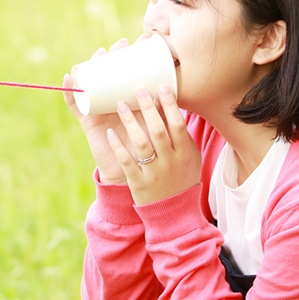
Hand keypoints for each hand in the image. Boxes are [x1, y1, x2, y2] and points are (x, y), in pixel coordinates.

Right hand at [63, 35, 154, 184]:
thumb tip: (176, 88)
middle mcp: (114, 99)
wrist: (133, 171)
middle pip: (110, 71)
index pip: (132, 70)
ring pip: (92, 82)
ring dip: (92, 65)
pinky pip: (75, 105)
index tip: (145, 38)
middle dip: (115, 55)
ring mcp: (99, 107)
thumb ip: (166, 111)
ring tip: (98, 54)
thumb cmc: (148, 148)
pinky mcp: (88, 120)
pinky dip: (69, 91)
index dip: (136, 54)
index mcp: (131, 97)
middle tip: (122, 44)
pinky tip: (69, 78)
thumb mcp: (158, 125)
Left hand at [106, 84, 201, 205]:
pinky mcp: (139, 183)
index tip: (162, 86)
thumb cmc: (181, 178)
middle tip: (139, 89)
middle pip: (159, 130)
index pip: (178, 124)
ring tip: (120, 104)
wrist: (173, 213)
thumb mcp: (189, 158)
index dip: (170, 105)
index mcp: (184, 153)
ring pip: (142, 144)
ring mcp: (154, 173)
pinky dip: (118, 147)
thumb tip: (171, 107)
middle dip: (149, 108)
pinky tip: (109, 132)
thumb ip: (181, 135)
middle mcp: (170, 161)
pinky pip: (127, 162)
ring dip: (130, 122)